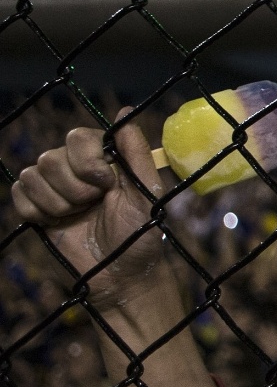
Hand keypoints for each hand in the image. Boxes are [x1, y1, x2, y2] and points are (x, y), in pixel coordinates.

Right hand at [9, 114, 170, 310]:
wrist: (119, 274)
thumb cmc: (140, 235)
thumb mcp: (147, 194)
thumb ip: (136, 154)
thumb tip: (124, 111)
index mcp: (104, 159)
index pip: (78, 137)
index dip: (86, 161)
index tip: (105, 183)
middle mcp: (76, 168)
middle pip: (51, 157)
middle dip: (74, 187)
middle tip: (93, 204)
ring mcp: (53, 187)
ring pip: (33, 174)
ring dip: (58, 202)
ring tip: (78, 216)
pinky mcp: (35, 206)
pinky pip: (19, 193)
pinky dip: (37, 211)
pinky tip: (57, 222)